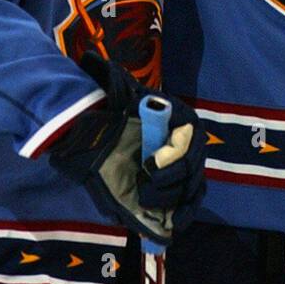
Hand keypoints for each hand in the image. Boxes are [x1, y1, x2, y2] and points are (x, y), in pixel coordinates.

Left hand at [51, 54, 204, 243]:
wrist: (97, 134)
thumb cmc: (108, 111)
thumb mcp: (112, 90)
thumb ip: (107, 75)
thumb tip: (91, 58)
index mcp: (178, 118)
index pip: (189, 139)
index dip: (175, 158)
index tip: (150, 168)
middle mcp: (185, 142)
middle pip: (192, 167)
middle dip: (172, 182)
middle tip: (145, 189)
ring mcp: (180, 167)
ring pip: (192, 187)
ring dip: (174, 199)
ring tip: (146, 202)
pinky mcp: (174, 190)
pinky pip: (189, 202)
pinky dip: (183, 214)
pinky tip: (172, 224)